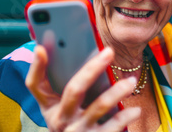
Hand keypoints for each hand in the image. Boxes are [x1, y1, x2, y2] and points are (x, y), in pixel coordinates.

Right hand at [26, 45, 140, 131]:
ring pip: (98, 107)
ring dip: (117, 92)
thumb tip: (77, 51)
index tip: (41, 48)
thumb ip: (68, 83)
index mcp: (50, 106)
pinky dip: (125, 116)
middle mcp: (61, 119)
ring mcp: (77, 131)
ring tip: (131, 81)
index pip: (36, 85)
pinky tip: (135, 109)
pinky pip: (112, 126)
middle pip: (74, 90)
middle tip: (110, 51)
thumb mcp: (63, 107)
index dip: (36, 67)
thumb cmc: (73, 121)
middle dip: (92, 69)